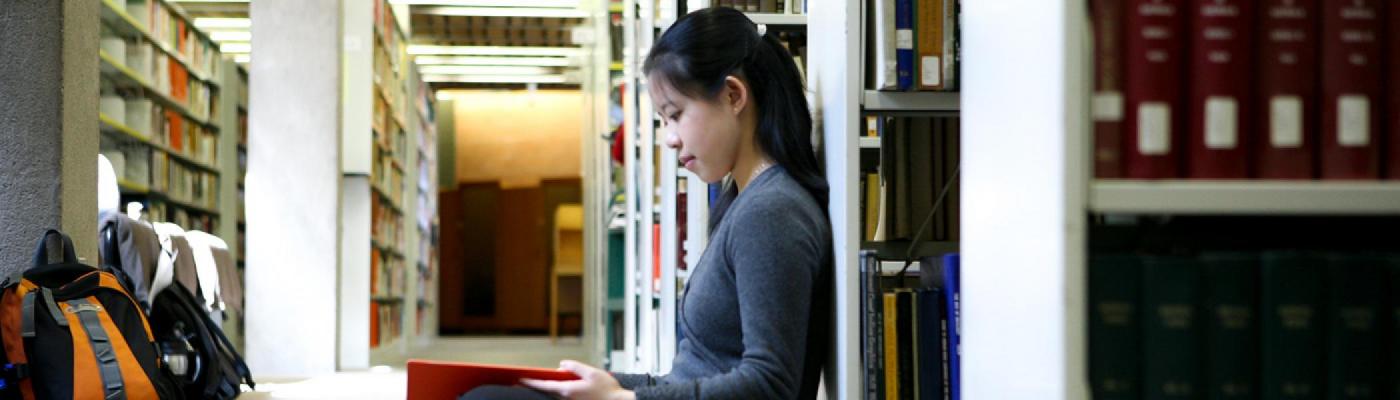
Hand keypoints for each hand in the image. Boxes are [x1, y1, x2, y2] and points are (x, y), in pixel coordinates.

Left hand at [520, 360, 634, 399]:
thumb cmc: (608, 391)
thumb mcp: (592, 373)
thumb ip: (575, 367)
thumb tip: (562, 364)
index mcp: (568, 390)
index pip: (545, 385)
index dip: (531, 382)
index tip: (520, 379)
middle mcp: (567, 399)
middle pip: (549, 391)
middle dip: (538, 385)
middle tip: (524, 381)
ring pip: (556, 395)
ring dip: (550, 388)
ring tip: (541, 381)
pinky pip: (564, 397)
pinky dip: (559, 391)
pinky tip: (562, 385)